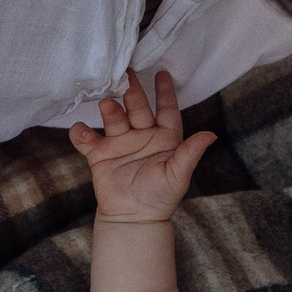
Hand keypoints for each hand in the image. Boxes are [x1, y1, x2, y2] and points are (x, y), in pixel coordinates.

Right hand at [70, 70, 215, 223]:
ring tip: (107, 105)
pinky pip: (87, 140)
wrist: (133, 218)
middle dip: (132, 92)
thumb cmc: (160, 197)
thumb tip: (211, 134)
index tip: (162, 73)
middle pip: (138, 108)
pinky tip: (81, 131)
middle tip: (126, 76)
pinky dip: (81, 134)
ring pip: (114, 119)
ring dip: (110, 110)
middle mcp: (142, 135)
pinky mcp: (99, 155)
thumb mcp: (178, 175)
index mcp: (164, 137)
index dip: (165, 92)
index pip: (166, 109)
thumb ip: (190, 153)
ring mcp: (120, 143)